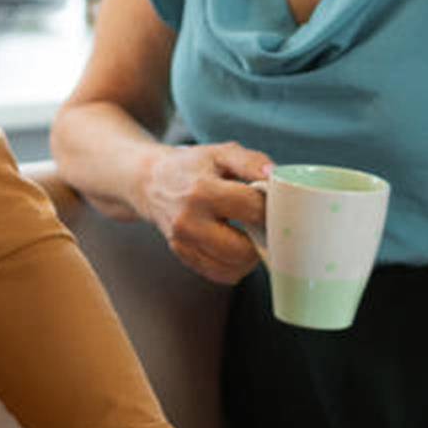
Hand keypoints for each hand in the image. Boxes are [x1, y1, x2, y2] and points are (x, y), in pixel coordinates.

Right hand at [137, 142, 272, 283]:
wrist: (151, 180)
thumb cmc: (192, 166)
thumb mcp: (221, 153)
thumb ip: (251, 162)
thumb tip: (276, 176)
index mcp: (201, 191)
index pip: (252, 209)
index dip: (271, 207)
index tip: (274, 203)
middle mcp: (188, 222)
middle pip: (242, 250)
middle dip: (262, 238)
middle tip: (264, 224)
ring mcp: (183, 243)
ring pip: (233, 268)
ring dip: (250, 255)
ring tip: (250, 233)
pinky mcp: (183, 256)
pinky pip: (222, 275)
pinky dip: (236, 265)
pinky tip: (235, 245)